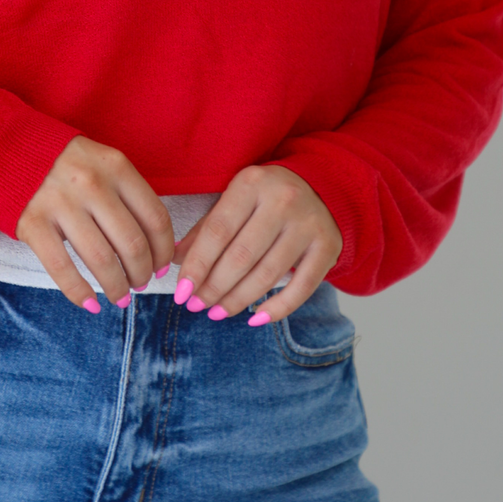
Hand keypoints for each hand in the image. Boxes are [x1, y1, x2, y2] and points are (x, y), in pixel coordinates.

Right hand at [16, 136, 175, 310]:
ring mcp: (60, 202)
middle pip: (132, 243)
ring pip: (101, 259)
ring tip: (120, 297)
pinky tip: (91, 304)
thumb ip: (128, 194)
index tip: (163, 266)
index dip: (164, 250)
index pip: (155, 217)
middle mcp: (91, 183)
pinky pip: (61, 267)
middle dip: (142, 273)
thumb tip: (157, 247)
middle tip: (140, 284)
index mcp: (116, 166)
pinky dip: (79, 292)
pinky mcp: (33, 222)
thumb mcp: (102, 164)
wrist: (10, 150)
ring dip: (117, 286)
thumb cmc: (67, 165)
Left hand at [170, 164, 341, 324]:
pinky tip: (255, 318)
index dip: (197, 265)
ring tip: (218, 312)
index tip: (181, 292)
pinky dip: (278, 308)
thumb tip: (174, 261)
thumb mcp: (233, 200)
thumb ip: (205, 229)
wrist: (321, 187)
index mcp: (252, 183)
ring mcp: (309, 223)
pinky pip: (302, 286)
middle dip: (214, 287)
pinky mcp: (329, 246)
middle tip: (197, 305)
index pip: (217, 231)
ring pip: (268, 274)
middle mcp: (283, 200)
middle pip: (241, 256)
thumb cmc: (265, 198)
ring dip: (238, 300)